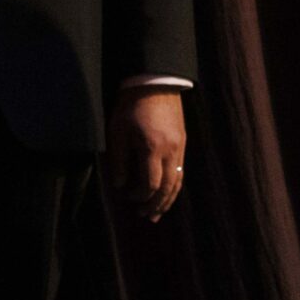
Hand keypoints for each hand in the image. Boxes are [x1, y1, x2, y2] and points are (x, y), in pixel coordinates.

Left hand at [105, 88, 187, 221]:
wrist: (155, 83)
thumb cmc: (131, 106)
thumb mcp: (118, 132)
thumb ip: (119, 160)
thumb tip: (120, 184)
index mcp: (153, 149)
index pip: (151, 184)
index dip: (140, 196)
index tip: (127, 197)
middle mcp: (171, 151)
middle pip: (168, 187)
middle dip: (157, 204)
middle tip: (146, 216)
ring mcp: (180, 147)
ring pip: (178, 180)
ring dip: (169, 198)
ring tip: (159, 212)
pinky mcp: (182, 142)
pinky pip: (181, 169)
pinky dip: (174, 184)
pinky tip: (167, 190)